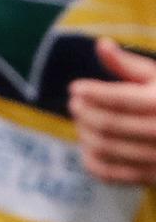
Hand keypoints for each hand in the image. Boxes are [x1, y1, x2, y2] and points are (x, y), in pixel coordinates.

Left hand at [69, 38, 155, 185]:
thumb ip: (128, 64)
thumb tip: (101, 44)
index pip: (117, 98)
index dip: (90, 92)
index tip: (75, 88)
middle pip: (106, 124)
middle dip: (83, 112)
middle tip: (74, 104)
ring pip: (104, 148)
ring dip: (84, 134)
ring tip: (81, 122)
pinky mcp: (151, 177)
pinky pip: (109, 174)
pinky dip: (91, 161)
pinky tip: (88, 147)